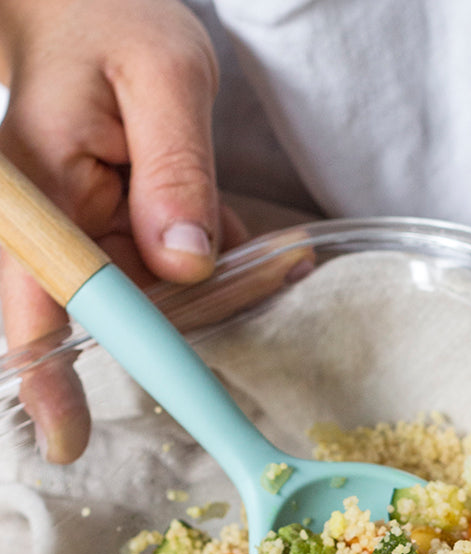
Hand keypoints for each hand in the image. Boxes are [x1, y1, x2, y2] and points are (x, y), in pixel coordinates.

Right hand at [0, 0, 245, 461]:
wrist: (80, 5)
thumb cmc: (106, 21)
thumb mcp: (162, 77)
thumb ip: (176, 169)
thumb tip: (185, 264)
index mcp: (41, 190)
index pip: (35, 301)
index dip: (51, 377)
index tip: (66, 442)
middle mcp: (54, 226)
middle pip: (124, 310)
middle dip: (206, 308)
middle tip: (282, 263)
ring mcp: (84, 235)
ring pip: (159, 300)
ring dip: (225, 288)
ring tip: (283, 252)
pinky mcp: (112, 236)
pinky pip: (170, 275)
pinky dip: (219, 267)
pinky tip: (264, 247)